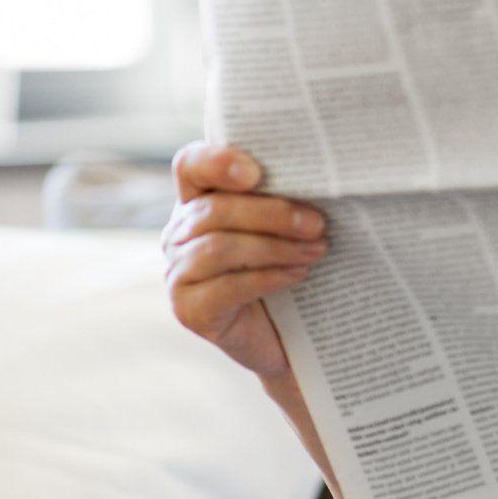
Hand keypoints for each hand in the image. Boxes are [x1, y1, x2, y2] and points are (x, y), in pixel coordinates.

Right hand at [161, 140, 328, 378]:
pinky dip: (268, 278)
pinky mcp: (189, 311)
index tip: (256, 173)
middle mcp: (179, 234)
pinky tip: (298, 274)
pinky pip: (227, 287)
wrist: (290, 335)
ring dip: (275, 247)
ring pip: (220, 248)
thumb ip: (285, 195)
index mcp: (199, 200)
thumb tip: (319, 176)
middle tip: (317, 224)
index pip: (191, 166)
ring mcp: (178, 274)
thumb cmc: (288, 264)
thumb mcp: (286, 224)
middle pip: (214, 210)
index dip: (217, 163)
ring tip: (316, 250)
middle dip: (272, 214)